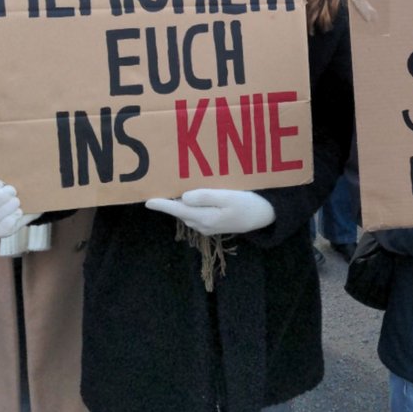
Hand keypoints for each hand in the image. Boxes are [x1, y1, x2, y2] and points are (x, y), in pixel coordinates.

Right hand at [0, 163, 40, 237]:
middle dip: (0, 198)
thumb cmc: (8, 174)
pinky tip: (19, 211)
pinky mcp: (4, 230)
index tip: (0, 182)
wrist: (32, 182)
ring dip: (7, 208)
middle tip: (12, 190)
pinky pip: (1, 231)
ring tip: (17, 200)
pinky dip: (11, 220)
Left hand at [146, 188, 274, 234]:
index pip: (177, 210)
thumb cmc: (247, 203)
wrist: (265, 216)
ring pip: (189, 213)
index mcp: (204, 218)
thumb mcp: (227, 197)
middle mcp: (203, 225)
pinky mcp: (215, 224)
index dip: (162, 205)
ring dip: (184, 202)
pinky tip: (199, 196)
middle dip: (172, 201)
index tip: (147, 201)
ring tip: (181, 187)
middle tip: (166, 185)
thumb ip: (204, 197)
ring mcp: (209, 226)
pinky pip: (198, 214)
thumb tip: (183, 198)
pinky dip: (194, 205)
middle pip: (181, 211)